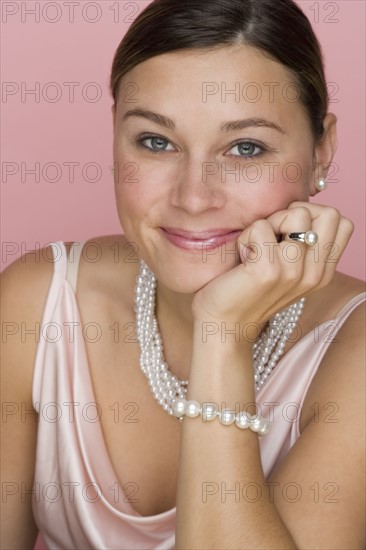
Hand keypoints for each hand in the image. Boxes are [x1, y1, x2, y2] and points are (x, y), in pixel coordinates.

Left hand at [191, 201, 353, 324]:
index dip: (313, 216)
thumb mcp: (285, 268)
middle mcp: (314, 274)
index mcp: (322, 273)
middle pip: (329, 213)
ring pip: (296, 214)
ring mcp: (294, 273)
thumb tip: (299, 206)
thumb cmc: (246, 289)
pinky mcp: (269, 271)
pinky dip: (246, 236)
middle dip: (296, 214)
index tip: (286, 233)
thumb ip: (300, 244)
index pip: (341, 222)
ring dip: (266, 224)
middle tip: (271, 237)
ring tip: (254, 249)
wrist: (223, 326)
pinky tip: (242, 258)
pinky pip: (261, 226)